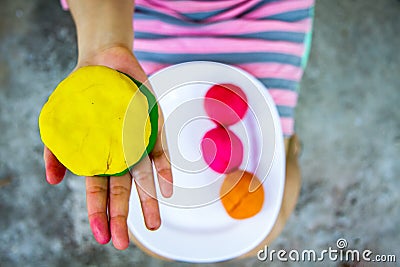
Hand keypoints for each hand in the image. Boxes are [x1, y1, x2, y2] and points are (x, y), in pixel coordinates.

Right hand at [43, 46, 172, 249]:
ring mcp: (138, 143)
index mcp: (99, 158)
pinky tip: (166, 189)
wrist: (105, 63)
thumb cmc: (82, 96)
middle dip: (121, 216)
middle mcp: (120, 155)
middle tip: (120, 243)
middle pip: (122, 190)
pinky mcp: (154, 129)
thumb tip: (53, 181)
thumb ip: (56, 150)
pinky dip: (164, 170)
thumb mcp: (60, 122)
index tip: (102, 237)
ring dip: (148, 200)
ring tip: (153, 224)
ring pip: (144, 177)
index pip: (99, 192)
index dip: (100, 214)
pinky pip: (160, 152)